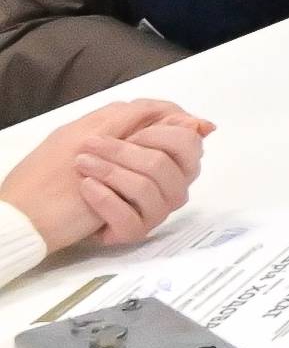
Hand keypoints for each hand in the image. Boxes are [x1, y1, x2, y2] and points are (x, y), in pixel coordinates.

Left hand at [2, 97, 211, 255]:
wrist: (28, 204)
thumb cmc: (64, 162)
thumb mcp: (101, 125)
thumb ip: (148, 116)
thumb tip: (201, 123)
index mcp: (165, 158)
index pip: (190, 143)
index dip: (161, 134)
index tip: (131, 132)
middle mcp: (166, 186)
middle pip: (174, 166)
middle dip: (129, 151)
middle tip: (94, 145)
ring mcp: (151, 211)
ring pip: (152, 189)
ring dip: (112, 171)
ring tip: (82, 165)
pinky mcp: (131, 232)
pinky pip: (133, 217)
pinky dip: (106, 199)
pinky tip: (86, 189)